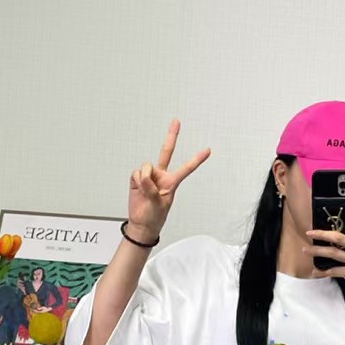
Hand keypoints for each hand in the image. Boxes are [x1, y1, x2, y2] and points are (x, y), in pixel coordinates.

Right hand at [127, 120, 210, 241]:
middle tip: (177, 122)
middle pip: (166, 151)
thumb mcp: (158, 205)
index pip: (186, 168)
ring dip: (144, 180)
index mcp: (172, 182)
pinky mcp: (138, 177)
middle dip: (171, 136)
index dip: (197, 159)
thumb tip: (146, 178)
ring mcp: (150, 175)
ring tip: (145, 192)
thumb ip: (153, 191)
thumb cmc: (154, 216)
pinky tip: (139, 189)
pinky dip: (137, 181)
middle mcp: (161, 175)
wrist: (141, 222)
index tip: (208, 150)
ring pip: (146, 167)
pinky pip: (137, 173)